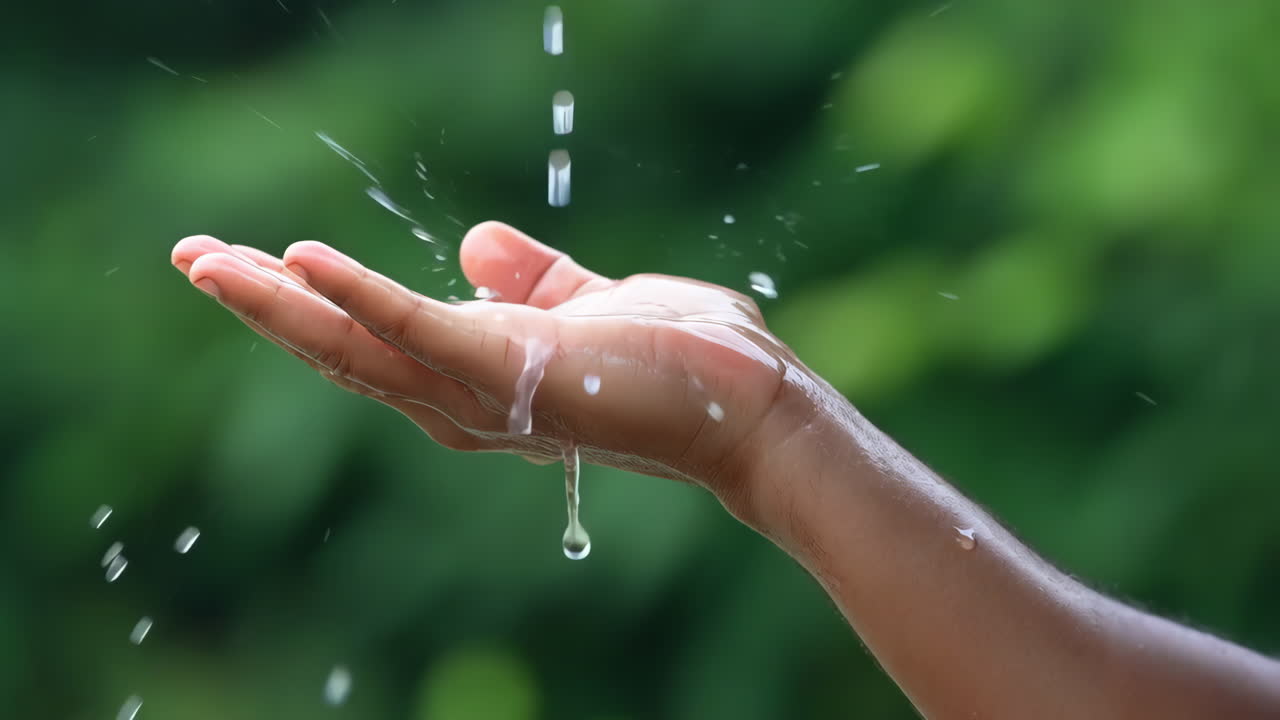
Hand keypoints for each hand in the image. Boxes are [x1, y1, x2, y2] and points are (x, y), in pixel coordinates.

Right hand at [171, 222, 812, 516]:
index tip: (249, 260)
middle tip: (190, 258)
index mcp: (474, 378)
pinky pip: (418, 332)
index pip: (370, 340)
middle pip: (341, 352)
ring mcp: (481, 395)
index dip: (306, 303)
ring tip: (208, 260)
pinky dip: (358, 297)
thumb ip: (530, 281)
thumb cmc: (679, 360)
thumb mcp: (586, 304)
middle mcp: (461, 402)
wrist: (747, 402)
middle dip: (263, 306)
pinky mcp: (510, 373)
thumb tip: (475, 243)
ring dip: (277, 303)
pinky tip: (301, 259)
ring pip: (356, 349)